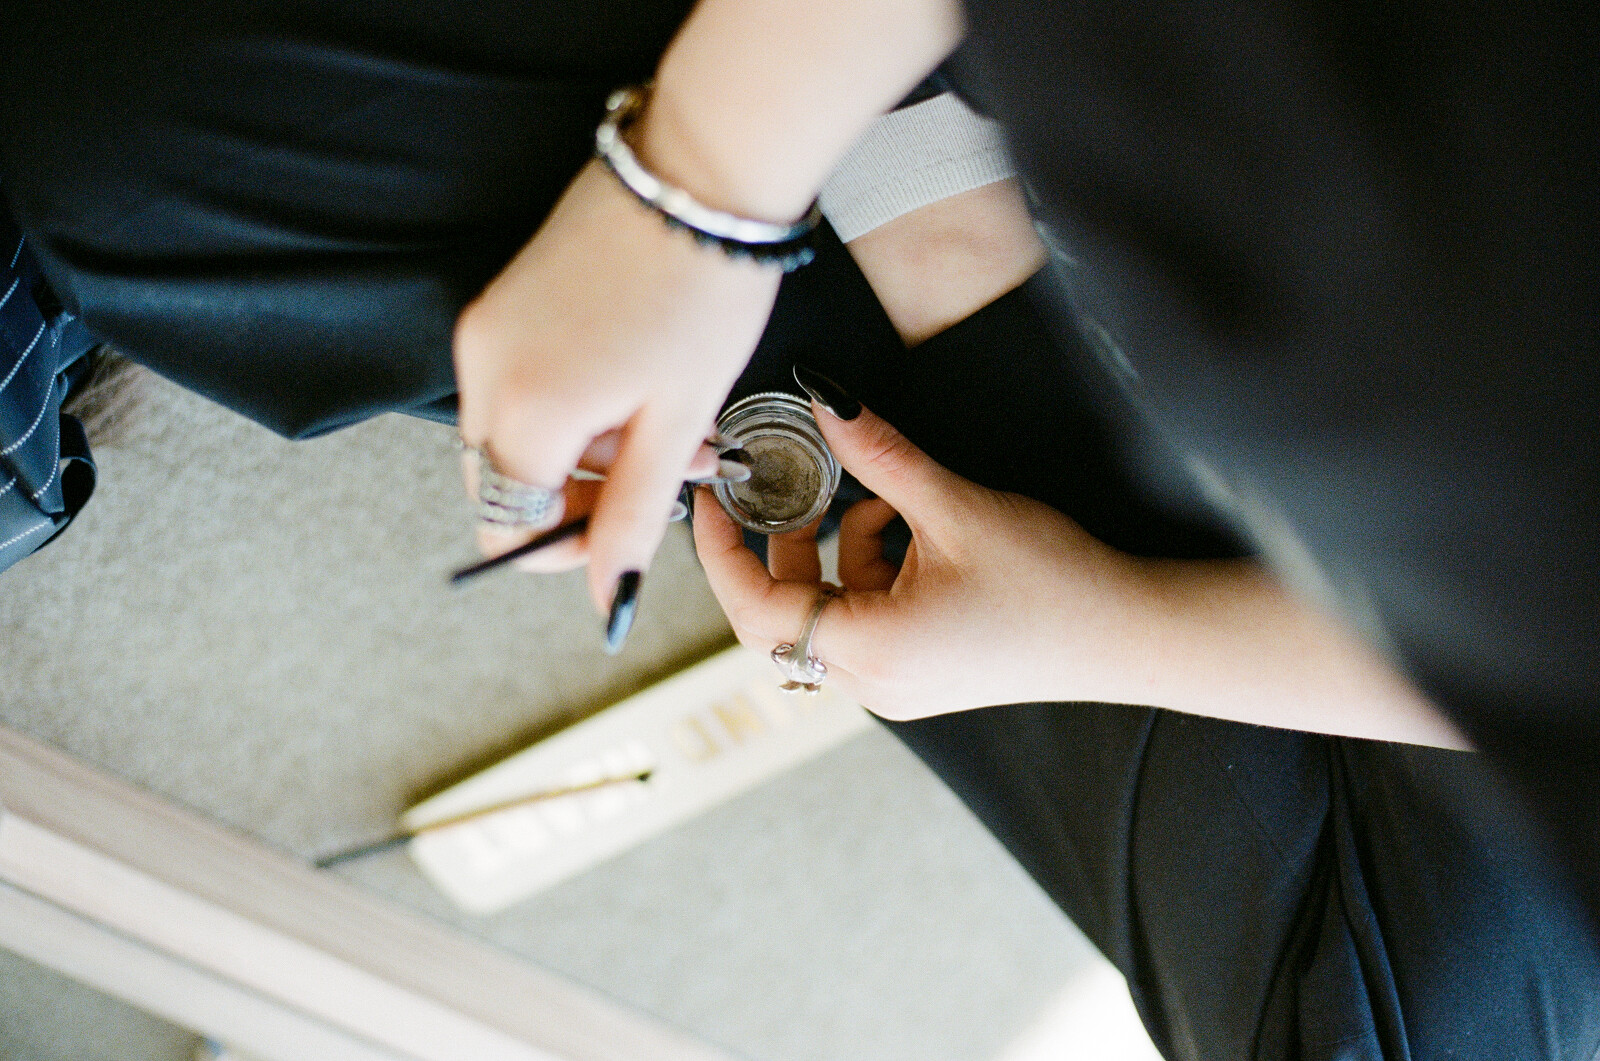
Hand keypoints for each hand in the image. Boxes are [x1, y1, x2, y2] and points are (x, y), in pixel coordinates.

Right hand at [454, 159, 780, 610]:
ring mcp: (488, 327)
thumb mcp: (677, 419)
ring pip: (518, 432)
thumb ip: (631, 516)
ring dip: (589, 452)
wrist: (701, 169)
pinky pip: (522, 381)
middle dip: (580, 499)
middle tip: (664, 481)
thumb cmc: (703, 291)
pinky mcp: (505, 298)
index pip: (510, 523)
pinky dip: (577, 405)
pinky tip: (644, 386)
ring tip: (677, 428)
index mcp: (524, 410)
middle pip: (505, 481)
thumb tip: (607, 599)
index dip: (566, 548)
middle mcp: (483, 369)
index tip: (624, 542)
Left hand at [692, 396, 1154, 719]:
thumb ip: (880, 454)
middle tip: (793, 488)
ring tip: (886, 503)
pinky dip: (870, 573)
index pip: (756, 611)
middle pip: (784, 617)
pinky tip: (914, 532)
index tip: (712, 500)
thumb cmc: (1055, 583)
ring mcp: (897, 688)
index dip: (723, 553)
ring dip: (836, 554)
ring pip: (826, 616)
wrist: (1132, 633)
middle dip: (784, 546)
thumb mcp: (957, 507)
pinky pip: (864, 624)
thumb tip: (825, 399)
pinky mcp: (921, 677)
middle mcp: (872, 685)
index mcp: (871, 653)